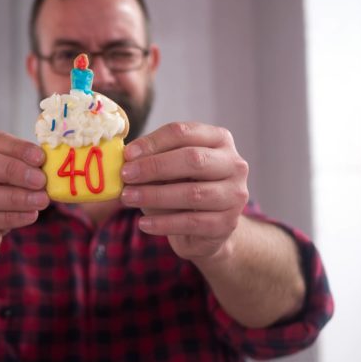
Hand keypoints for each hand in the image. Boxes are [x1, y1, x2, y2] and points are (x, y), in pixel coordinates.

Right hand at [0, 129, 48, 268]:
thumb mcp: (2, 174)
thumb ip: (17, 163)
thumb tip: (42, 162)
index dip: (14, 147)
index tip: (40, 158)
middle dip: (11, 170)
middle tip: (40, 180)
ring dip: (15, 197)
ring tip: (41, 200)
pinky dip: (10, 217)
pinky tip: (30, 216)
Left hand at [120, 122, 248, 262]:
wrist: (207, 228)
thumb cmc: (183, 188)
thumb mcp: (169, 169)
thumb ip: (153, 160)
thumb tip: (126, 159)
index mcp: (218, 139)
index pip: (184, 132)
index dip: (153, 142)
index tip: (127, 154)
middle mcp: (234, 164)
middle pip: (192, 159)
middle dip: (154, 166)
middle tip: (125, 175)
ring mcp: (234, 195)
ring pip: (192, 193)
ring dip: (154, 195)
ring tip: (128, 198)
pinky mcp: (227, 224)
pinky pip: (191, 222)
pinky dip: (164, 223)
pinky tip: (143, 223)